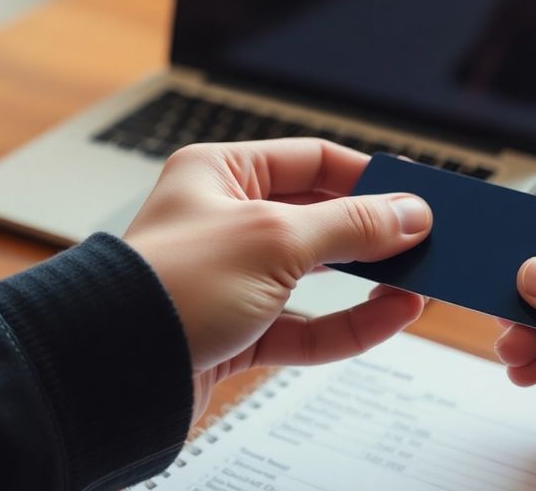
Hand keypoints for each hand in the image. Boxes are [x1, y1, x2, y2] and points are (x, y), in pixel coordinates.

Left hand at [123, 139, 431, 418]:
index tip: (412, 194)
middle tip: (424, 240)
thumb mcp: (275, 239)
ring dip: (370, 282)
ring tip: (419, 281)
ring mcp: (234, 281)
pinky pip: (307, 325)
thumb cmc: (166, 288)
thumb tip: (409, 213)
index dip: (365, 176)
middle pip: (320, 219)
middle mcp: (227, 223)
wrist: (111, 374)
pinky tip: (392, 316)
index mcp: (221, 174)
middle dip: (374, 233)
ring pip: (319, 277)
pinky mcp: (240, 333)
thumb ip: (351, 225)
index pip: (310, 161)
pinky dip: (351, 324)